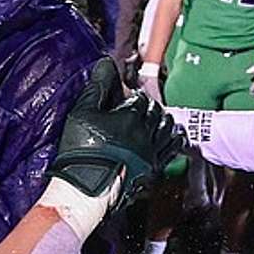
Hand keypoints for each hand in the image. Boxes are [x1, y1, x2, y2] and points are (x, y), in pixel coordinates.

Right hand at [50, 59, 182, 207]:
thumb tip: (106, 63)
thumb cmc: (79, 152)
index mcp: (130, 117)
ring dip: (165, 121)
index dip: (134, 97)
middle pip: (158, 112)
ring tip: (157, 120)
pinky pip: (173, 151)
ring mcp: (152, 153)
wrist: (84, 190)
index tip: (127, 100)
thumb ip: (97, 87)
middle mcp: (146, 134)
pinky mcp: (154, 170)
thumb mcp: (82, 113)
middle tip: (142, 109)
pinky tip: (171, 137)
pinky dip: (174, 140)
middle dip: (150, 108)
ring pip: (169, 130)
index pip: (141, 99)